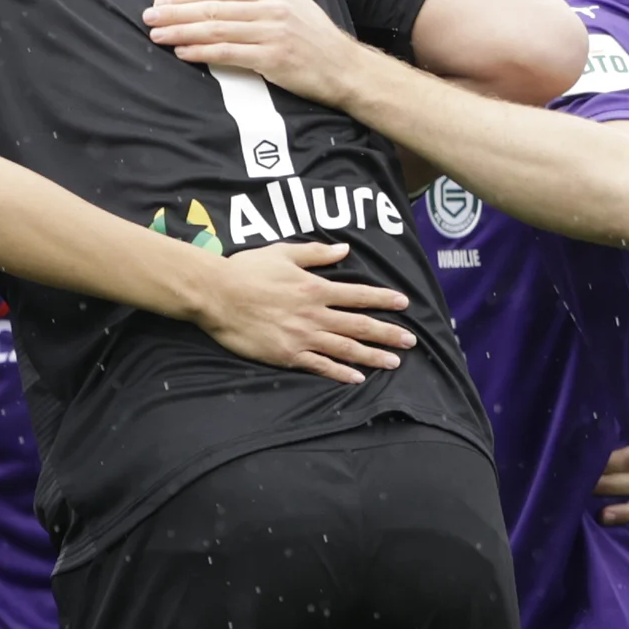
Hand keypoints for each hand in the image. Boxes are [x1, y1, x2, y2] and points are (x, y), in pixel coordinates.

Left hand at [140, 0, 367, 106]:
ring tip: (158, 34)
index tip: (163, 0)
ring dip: (182, 32)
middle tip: (150, 15)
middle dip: (177, 12)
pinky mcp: (272, 59)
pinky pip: (229, 54)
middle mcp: (271, 9)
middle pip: (213, 9)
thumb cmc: (316, 39)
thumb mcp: (291, 5)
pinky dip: (202, 52)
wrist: (345, 68)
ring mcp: (271, 34)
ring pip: (216, 30)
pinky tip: (183, 52)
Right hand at [184, 239, 416, 381]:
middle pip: (360, 325)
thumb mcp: (282, 253)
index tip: (404, 304)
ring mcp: (302, 337)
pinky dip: (340, 372)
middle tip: (411, 340)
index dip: (383, 299)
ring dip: (372, 356)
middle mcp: (315, 314)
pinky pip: (320, 366)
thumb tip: (344, 250)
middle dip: (388, 333)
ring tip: (394, 362)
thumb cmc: (246, 271)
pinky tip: (357, 378)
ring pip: (346, 348)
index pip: (358, 295)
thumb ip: (316, 253)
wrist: (217, 295)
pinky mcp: (287, 355)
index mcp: (315, 287)